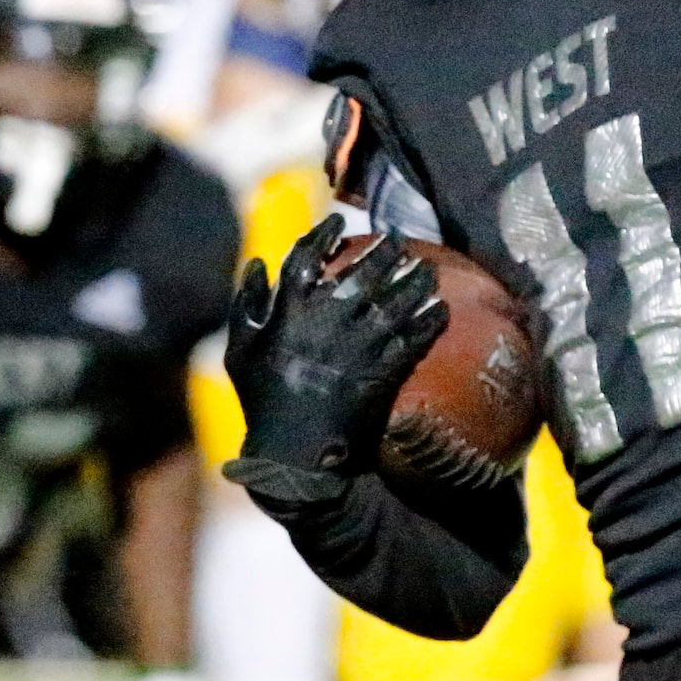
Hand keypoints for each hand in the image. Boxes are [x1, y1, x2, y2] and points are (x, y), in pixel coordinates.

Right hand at [223, 219, 447, 476]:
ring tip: (426, 269)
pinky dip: (429, 322)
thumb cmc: (261, 402)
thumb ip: (245, 304)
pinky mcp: (382, 371)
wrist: (292, 457)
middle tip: (397, 241)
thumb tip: (256, 264)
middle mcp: (327, 320)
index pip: (308, 257)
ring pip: (395, 301)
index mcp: (289, 311)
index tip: (339, 222)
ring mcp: (358, 345)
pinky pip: (413, 339)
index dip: (324, 234)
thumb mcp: (239, 352)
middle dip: (384, 251)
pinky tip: (441, 309)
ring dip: (414, 281)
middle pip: (363, 271)